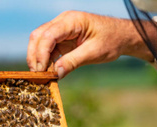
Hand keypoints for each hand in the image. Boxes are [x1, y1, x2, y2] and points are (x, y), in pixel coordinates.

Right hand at [26, 11, 156, 78]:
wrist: (121, 36)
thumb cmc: (111, 41)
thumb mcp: (94, 53)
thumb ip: (73, 62)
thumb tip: (56, 74)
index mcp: (71, 20)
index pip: (48, 35)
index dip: (41, 54)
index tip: (41, 71)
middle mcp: (62, 22)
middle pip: (38, 36)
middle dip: (34, 56)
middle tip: (37, 75)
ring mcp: (60, 29)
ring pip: (39, 42)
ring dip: (38, 59)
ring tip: (43, 75)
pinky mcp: (61, 38)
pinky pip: (47, 48)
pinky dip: (45, 60)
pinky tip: (49, 72)